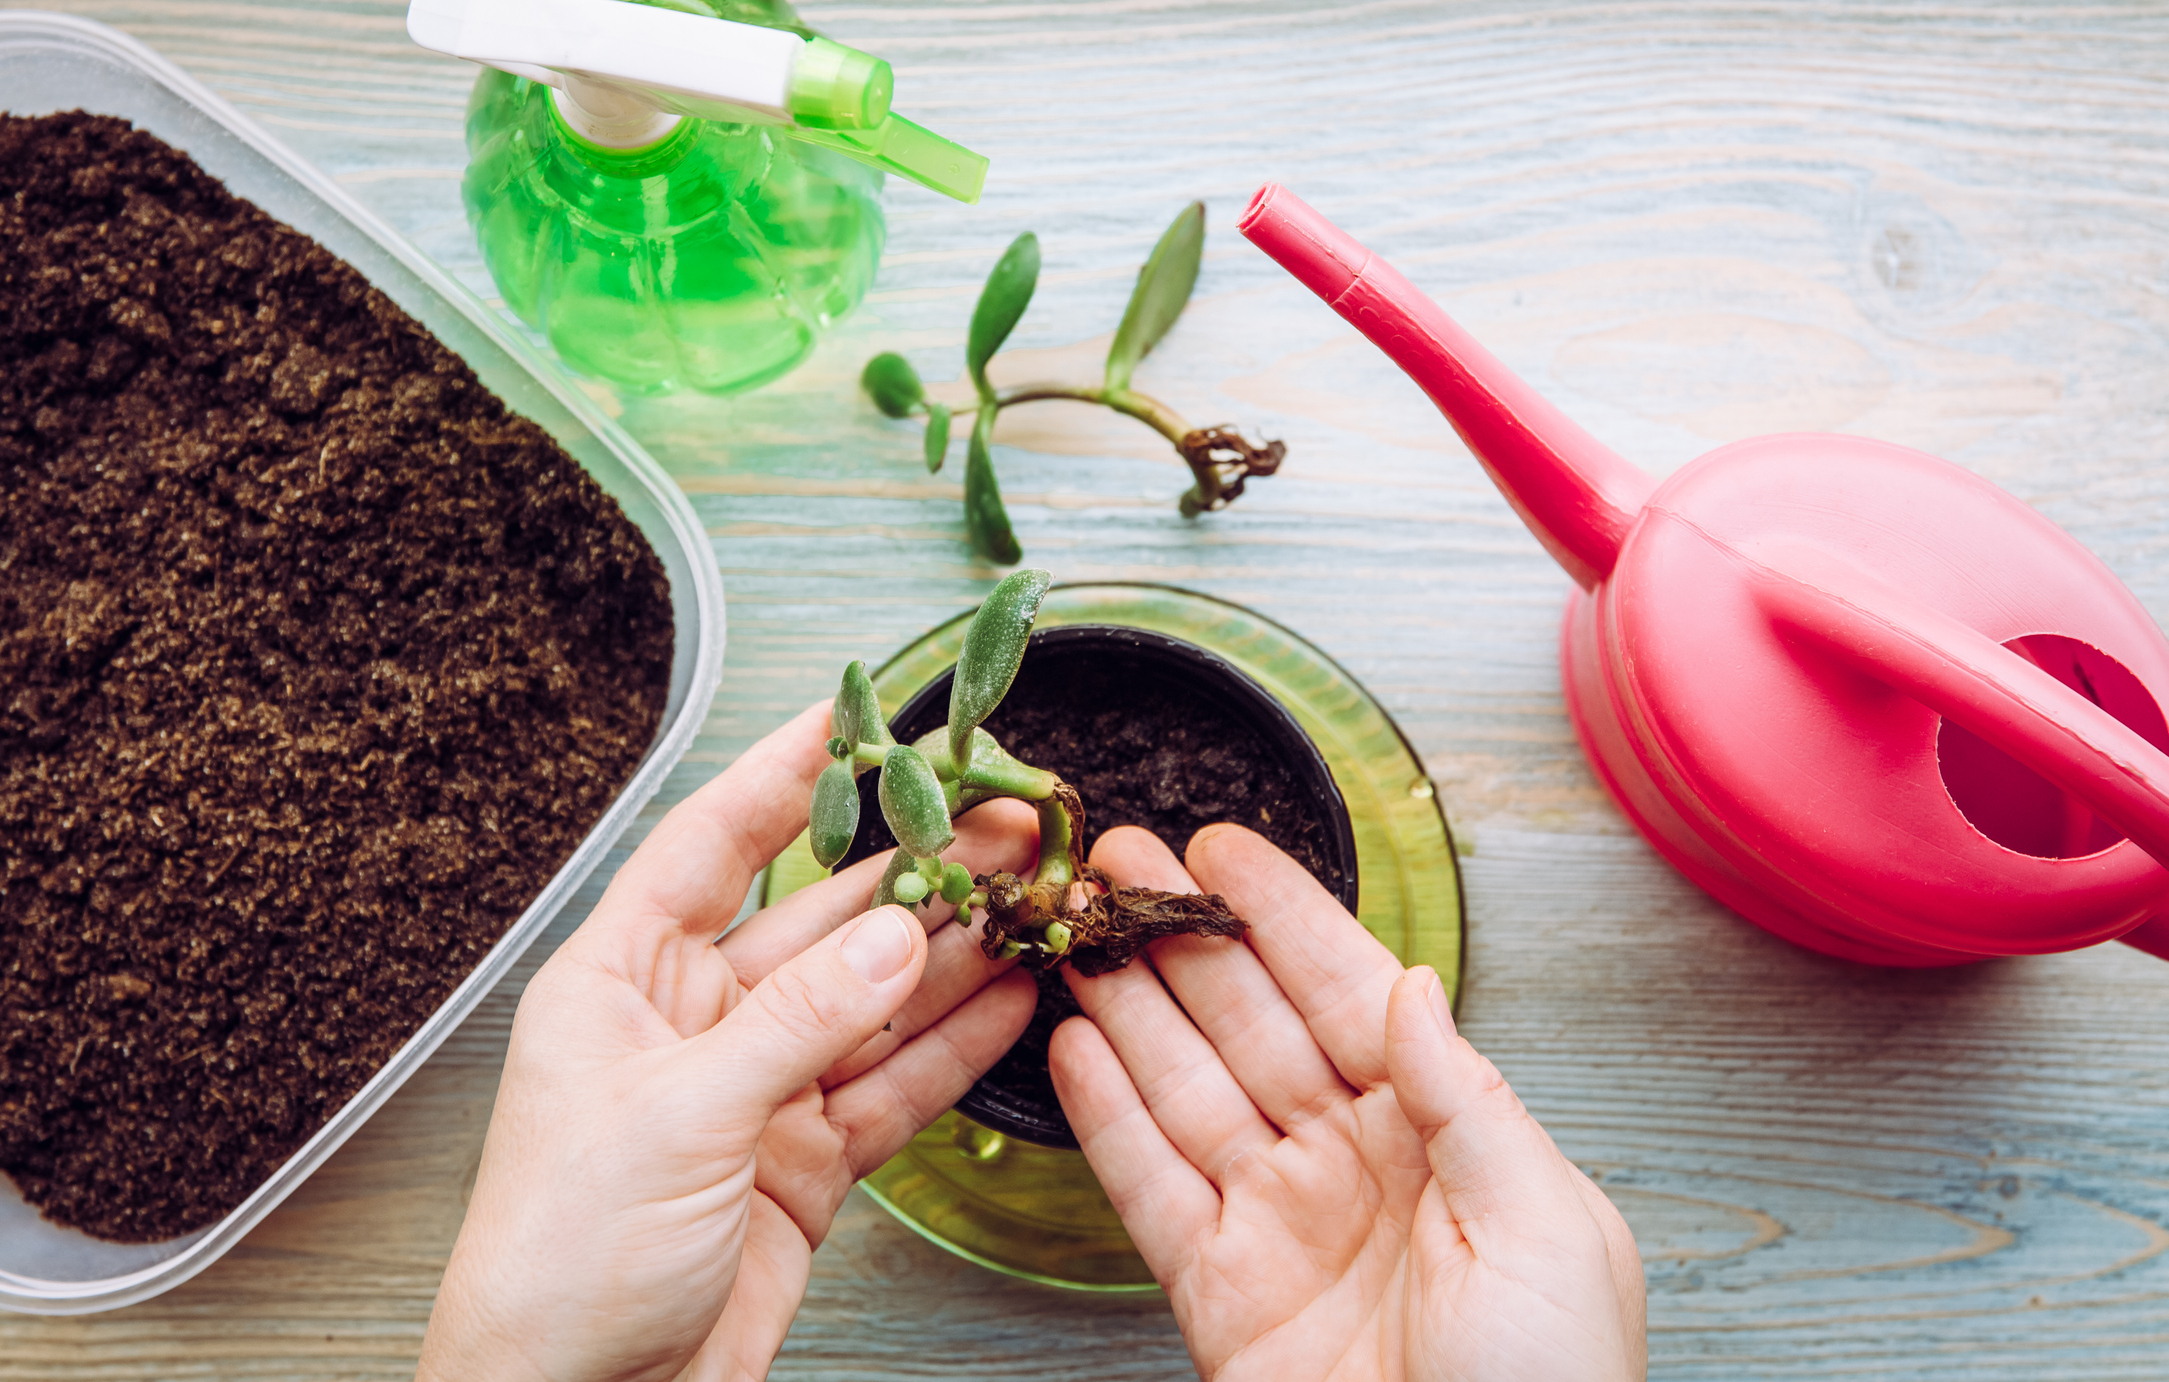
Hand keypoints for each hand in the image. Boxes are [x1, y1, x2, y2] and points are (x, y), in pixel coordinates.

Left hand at [417, 703, 1038, 1381]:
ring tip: (1028, 897)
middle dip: (911, 870)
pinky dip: (954, 1047)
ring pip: (871, 1000)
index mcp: (622, 981)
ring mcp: (757, 1092)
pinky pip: (893, 1085)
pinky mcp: (805, 1161)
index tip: (855, 713)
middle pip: (819, 920)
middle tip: (999, 821)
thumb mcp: (681, 1116)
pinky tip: (1011, 998)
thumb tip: (900, 935)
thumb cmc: (561, 1261)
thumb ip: (801, 1020)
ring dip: (950, 953)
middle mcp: (693, 1023)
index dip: (785, 775)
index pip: (713, 845)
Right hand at [1050, 824, 1644, 1381]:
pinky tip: (1074, 1048)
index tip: (1223, 850)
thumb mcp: (1546, 1227)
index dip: (1282, 918)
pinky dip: (1107, 1118)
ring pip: (1187, 1088)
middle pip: (1249, 1023)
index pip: (1347, 993)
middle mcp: (1351, 1161)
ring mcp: (1279, 1221)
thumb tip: (1414, 987)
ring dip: (1129, 1005)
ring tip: (1079, 931)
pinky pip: (1151, 1186)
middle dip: (1183, 936)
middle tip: (1118, 861)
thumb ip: (1468, 1098)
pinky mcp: (1218, 1291)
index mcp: (1441, 1133)